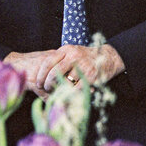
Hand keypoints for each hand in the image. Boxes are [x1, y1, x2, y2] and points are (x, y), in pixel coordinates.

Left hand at [4, 44, 124, 95]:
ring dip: (59, 91)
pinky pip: (76, 89)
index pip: (47, 63)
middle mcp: (74, 56)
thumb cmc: (85, 58)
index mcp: (66, 50)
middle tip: (47, 89)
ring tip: (58, 93)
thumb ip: (58, 62)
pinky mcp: (91, 75)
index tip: (38, 84)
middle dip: (48, 85)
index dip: (41, 75)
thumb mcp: (71, 54)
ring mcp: (83, 65)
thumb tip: (41, 79)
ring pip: (65, 83)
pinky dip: (71, 94)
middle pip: (54, 74)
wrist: (107, 57)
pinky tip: (69, 95)